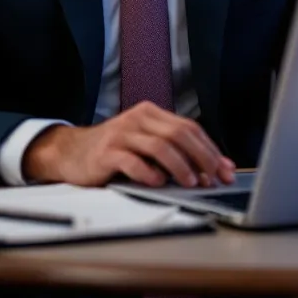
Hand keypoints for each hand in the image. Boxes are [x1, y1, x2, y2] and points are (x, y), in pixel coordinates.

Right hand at [21, 102, 236, 187]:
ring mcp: (121, 134)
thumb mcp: (147, 146)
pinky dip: (149, 173)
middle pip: (179, 134)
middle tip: (213, 178)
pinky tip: (158, 183)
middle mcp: (138, 119)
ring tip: (191, 183)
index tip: (226, 171)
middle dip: (202, 158)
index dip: (211, 150)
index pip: (189, 128)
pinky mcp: (106, 152)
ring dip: (180, 166)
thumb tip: (218, 168)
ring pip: (160, 146)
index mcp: (151, 114)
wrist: (71, 152)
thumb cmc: (114, 151)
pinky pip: (132, 161)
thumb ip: (178, 152)